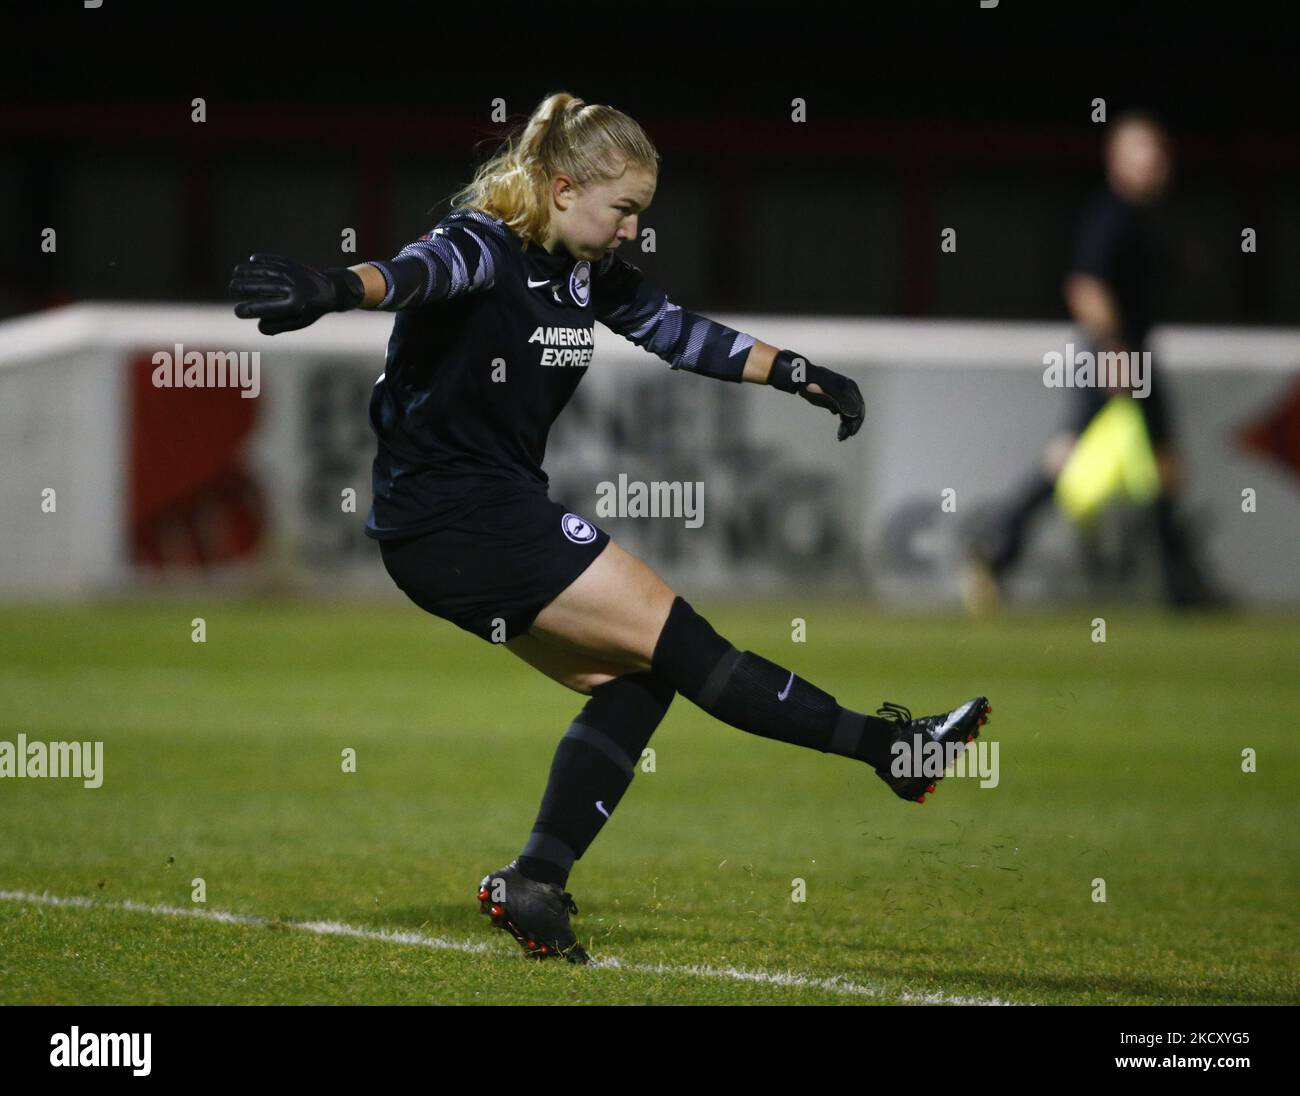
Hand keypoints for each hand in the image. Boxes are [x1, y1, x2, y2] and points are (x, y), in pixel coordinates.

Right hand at [228, 253, 360, 334]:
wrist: (331, 291)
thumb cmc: (309, 310)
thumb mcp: (297, 322)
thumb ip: (278, 326)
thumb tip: (258, 326)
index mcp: (295, 306)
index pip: (265, 308)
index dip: (248, 310)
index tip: (237, 311)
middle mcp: (293, 289)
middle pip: (262, 287)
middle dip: (243, 287)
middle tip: (232, 288)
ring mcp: (292, 274)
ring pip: (265, 271)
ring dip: (248, 271)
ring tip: (235, 273)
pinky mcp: (293, 264)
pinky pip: (274, 260)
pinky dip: (263, 259)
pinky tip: (252, 260)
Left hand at [799, 363, 864, 440]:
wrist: (803, 377)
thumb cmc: (813, 383)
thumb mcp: (827, 393)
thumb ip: (841, 402)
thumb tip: (855, 414)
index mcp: (849, 387)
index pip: (858, 407)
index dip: (856, 421)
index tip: (850, 433)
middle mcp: (850, 391)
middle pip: (856, 412)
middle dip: (851, 426)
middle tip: (843, 437)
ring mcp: (844, 396)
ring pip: (850, 414)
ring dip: (847, 426)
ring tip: (840, 436)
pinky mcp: (838, 400)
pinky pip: (845, 413)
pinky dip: (843, 422)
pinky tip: (840, 431)